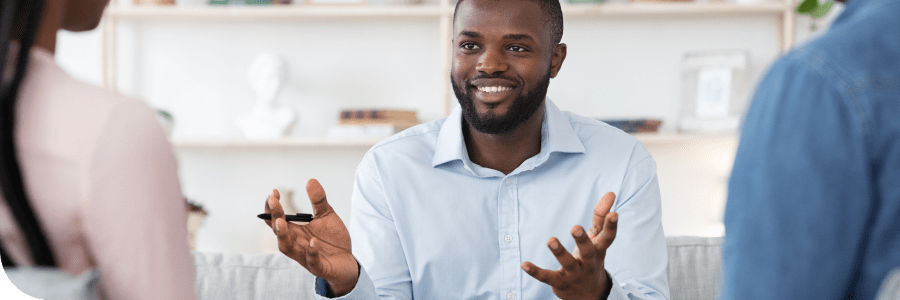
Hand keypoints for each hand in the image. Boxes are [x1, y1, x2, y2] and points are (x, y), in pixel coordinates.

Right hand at [263, 179, 358, 295]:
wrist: (347, 260)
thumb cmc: (332, 238)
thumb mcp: (326, 215)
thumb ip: (318, 201)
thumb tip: (310, 180)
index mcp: (294, 230)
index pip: (277, 219)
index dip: (272, 207)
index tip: (274, 192)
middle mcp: (295, 243)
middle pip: (279, 231)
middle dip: (274, 217)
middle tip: (274, 202)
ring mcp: (305, 256)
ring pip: (287, 248)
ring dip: (283, 235)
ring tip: (282, 221)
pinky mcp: (318, 267)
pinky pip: (312, 261)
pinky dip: (311, 252)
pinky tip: (313, 241)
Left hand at [522, 192, 618, 299]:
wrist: (589, 295)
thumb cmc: (592, 259)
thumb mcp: (598, 239)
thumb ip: (601, 217)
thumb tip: (611, 192)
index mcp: (599, 250)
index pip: (607, 238)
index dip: (611, 226)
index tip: (614, 213)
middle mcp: (589, 263)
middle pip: (588, 251)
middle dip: (582, 240)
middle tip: (575, 227)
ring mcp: (574, 274)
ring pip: (568, 264)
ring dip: (559, 252)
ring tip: (551, 240)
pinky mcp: (560, 282)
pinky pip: (547, 277)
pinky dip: (536, 272)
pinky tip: (524, 264)